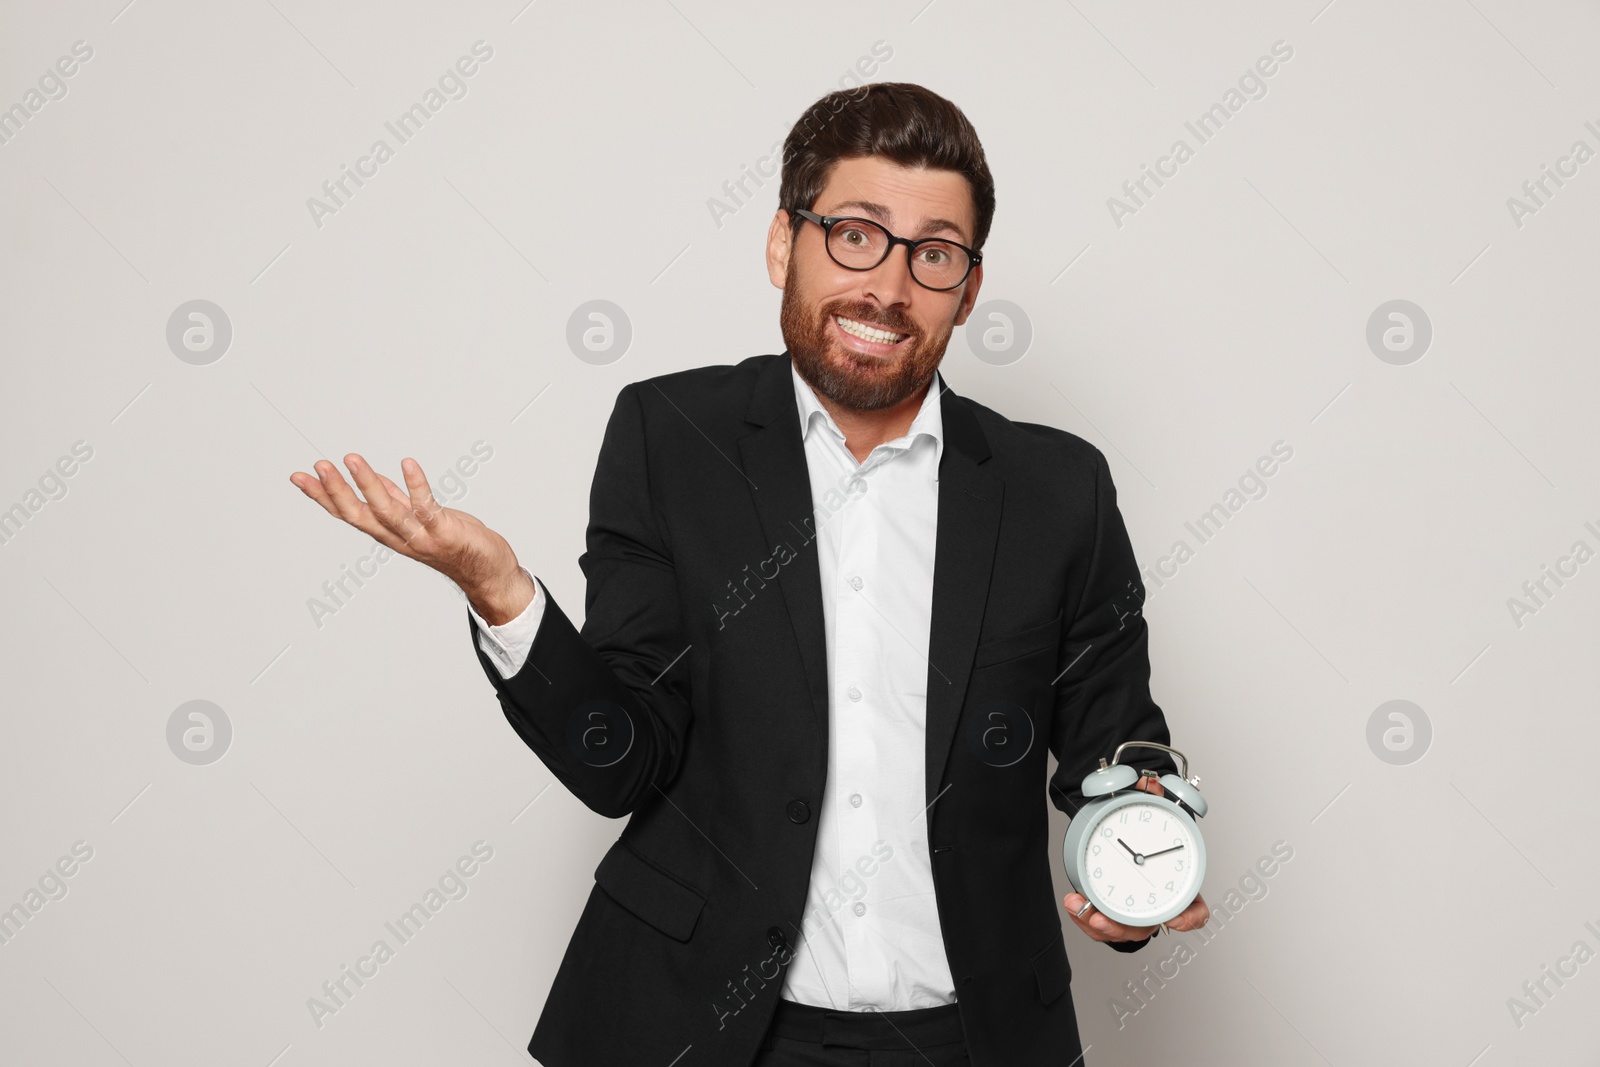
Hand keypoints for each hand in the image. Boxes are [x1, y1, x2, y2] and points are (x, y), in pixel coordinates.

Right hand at [289, 453, 534, 624]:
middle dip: (336, 491)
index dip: (322, 497)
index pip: (347, 513)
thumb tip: (372, 480)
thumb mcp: (418, 519)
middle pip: (359, 515)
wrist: (488, 572)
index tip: (299, 477)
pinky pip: (426, 507)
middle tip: (319, 465)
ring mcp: (420, 536)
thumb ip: (395, 500)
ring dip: (368, 484)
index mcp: (387, 532)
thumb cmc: (453, 543)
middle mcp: (398, 538)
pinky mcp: (444, 531)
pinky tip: (408, 464)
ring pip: (386, 511)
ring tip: (351, 459)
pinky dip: (416, 485)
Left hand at [1063, 775, 1210, 942]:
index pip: (1195, 910)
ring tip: (1076, 905)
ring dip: (1095, 923)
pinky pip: (1100, 925)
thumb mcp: (1155, 816)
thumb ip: (1153, 797)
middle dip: (1121, 927)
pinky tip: (1073, 904)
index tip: (1176, 919)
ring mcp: (1134, 914)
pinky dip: (1084, 918)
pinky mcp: (1113, 915)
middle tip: (1102, 919)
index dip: (1189, 919)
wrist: (1131, 847)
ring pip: (1118, 930)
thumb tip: (1148, 781)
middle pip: (1145, 927)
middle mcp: (1157, 906)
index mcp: (1178, 888)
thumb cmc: (1148, 838)